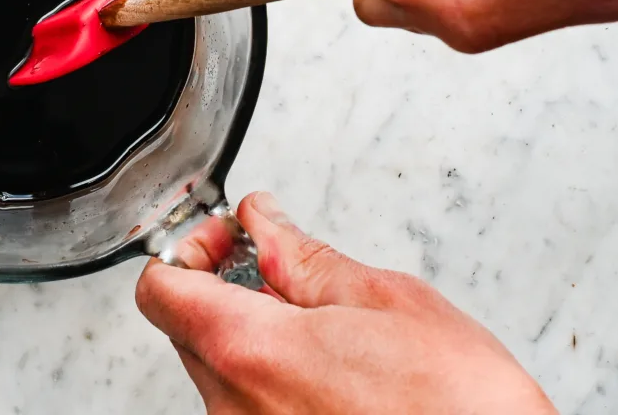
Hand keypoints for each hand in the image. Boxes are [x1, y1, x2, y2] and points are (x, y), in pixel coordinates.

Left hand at [135, 192, 556, 413]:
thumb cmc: (458, 410)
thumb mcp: (386, 300)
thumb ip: (304, 255)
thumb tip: (262, 220)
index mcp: (247, 350)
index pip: (159, 287)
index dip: (190, 247)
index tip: (229, 236)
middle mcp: (231, 405)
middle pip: (187, 325)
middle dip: (225, 283)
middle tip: (279, 266)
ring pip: (219, 367)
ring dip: (253, 330)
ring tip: (322, 322)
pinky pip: (248, 404)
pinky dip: (273, 374)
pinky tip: (332, 369)